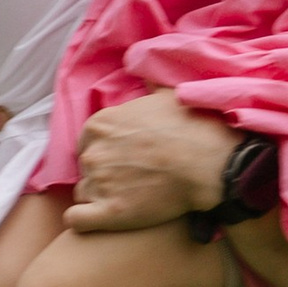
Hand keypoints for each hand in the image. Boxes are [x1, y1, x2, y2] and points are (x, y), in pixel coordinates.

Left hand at [64, 88, 238, 232]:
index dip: (106, 152)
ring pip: (85, 194)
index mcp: (100, 124)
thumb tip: (143, 65)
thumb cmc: (191, 127)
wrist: (210, 163)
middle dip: (104, 174)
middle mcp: (92, 152)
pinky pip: (77, 220)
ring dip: (100, 198)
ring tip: (128, 199)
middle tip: (130, 179)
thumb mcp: (167, 94)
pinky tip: (104, 218)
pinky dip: (86, 220)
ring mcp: (99, 183)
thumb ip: (148, 81)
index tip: (125, 159)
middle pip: (86, 168)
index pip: (87, 143)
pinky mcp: (108, 213)